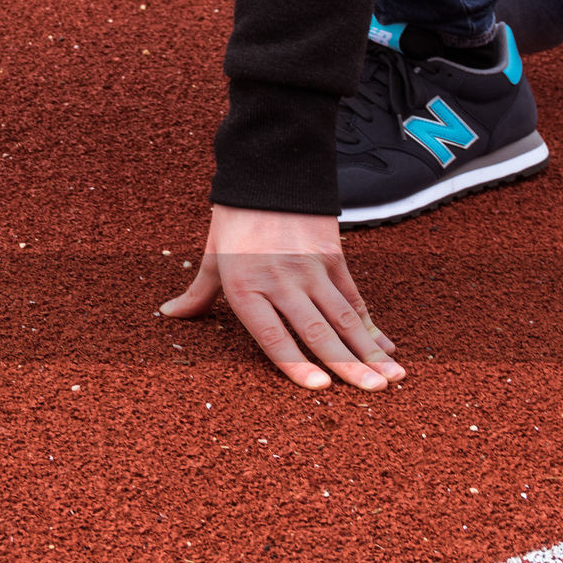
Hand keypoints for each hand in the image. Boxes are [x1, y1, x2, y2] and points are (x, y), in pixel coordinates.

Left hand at [159, 205, 404, 390]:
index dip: (296, 364)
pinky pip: (354, 297)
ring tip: (391, 379)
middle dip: (348, 365)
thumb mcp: (212, 256)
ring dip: (369, 350)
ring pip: (345, 317)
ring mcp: (311, 269)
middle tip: (372, 392)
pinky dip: (372, 324)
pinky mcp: (333, 257)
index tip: (320, 388)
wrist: (268, 169)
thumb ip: (198, 293)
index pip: (273, 335)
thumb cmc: (234, 218)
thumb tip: (170, 315)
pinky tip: (387, 348)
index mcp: (245, 285)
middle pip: (317, 331)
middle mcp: (280, 280)